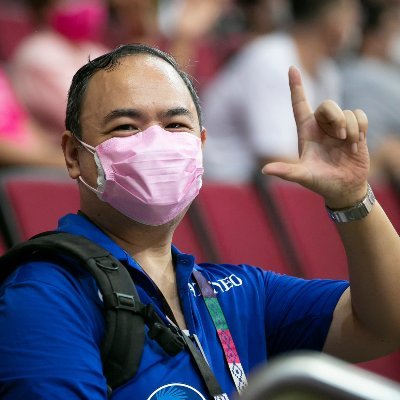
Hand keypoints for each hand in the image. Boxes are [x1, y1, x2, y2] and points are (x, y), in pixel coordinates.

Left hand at [262, 66, 369, 208]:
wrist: (344, 188)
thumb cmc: (320, 182)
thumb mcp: (302, 176)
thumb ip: (286, 171)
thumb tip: (264, 170)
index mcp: (305, 132)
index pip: (299, 104)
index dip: (295, 86)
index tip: (291, 67)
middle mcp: (321, 126)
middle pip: (328, 104)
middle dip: (337, 119)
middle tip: (339, 138)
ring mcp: (338, 127)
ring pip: (347, 112)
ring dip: (351, 130)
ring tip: (347, 147)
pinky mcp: (355, 130)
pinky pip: (360, 115)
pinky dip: (361, 129)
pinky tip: (356, 144)